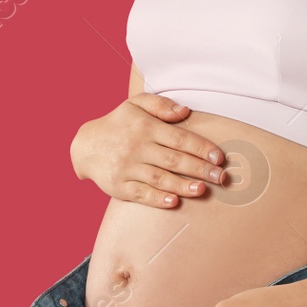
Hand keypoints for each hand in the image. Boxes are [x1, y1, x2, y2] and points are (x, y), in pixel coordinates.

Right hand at [71, 94, 227, 208]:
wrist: (85, 146)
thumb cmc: (118, 124)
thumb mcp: (135, 104)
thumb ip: (160, 104)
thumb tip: (186, 111)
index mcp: (145, 126)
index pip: (179, 137)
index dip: (201, 147)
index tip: (219, 157)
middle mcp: (136, 146)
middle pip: (174, 159)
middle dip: (200, 169)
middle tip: (221, 177)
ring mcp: (127, 167)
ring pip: (160, 178)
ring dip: (183, 185)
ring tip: (203, 190)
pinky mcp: (118, 186)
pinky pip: (141, 194)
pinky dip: (157, 199)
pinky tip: (173, 201)